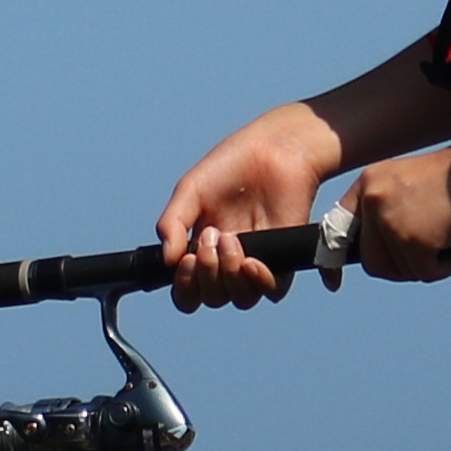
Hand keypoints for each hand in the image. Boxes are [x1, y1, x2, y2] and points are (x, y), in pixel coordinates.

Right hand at [152, 106, 337, 305]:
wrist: (273, 151)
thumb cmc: (230, 167)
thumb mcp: (189, 191)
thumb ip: (171, 225)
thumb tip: (167, 261)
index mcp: (202, 250)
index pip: (189, 292)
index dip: (184, 287)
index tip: (185, 260)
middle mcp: (228, 262)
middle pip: (213, 297)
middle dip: (207, 272)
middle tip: (211, 235)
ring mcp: (256, 262)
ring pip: (240, 299)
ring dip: (229, 276)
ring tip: (231, 239)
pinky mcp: (283, 259)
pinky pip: (272, 291)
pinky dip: (259, 282)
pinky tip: (251, 261)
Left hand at [330, 148, 450, 281]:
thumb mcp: (412, 185)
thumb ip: (392, 211)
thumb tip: (383, 254)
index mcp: (369, 183)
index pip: (337, 228)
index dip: (332, 260)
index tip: (331, 282)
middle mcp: (372, 199)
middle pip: (372, 261)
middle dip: (402, 267)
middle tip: (432, 254)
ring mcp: (390, 220)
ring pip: (400, 270)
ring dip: (428, 266)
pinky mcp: (413, 239)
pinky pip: (425, 272)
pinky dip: (447, 267)